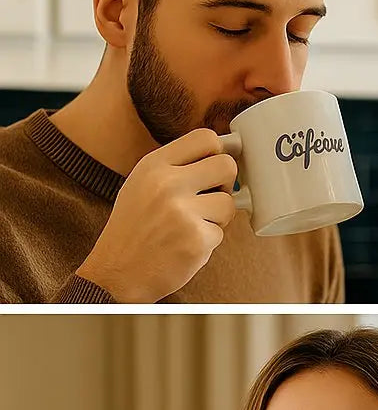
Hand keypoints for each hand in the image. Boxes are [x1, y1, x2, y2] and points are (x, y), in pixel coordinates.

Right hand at [77, 129, 238, 302]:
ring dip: (217, 217)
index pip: (205, 138)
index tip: (212, 169)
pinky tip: (184, 244)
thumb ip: (179, 167)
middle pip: (227, 165)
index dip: (217, 153)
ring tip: (190, 225)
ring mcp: (182, 212)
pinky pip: (221, 232)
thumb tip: (226, 152)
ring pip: (229, 203)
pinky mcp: (196, 239)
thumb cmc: (136, 228)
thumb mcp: (143, 184)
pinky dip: (208, 241)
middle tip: (208, 198)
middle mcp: (167, 184)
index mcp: (153, 166)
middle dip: (225, 184)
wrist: (116, 272)